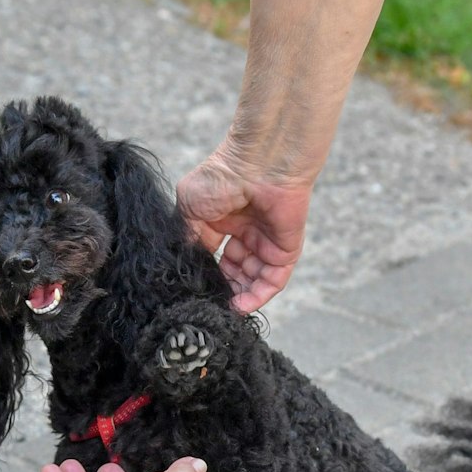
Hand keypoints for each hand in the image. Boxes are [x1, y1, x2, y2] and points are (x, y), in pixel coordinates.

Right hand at [177, 146, 313, 313]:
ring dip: (238, 295)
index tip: (194, 289)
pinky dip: (258, 296)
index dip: (204, 273)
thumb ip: (188, 238)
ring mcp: (266, 242)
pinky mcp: (285, 250)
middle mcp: (246, 232)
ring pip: (253, 279)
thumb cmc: (224, 176)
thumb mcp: (189, 207)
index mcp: (224, 220)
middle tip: (209, 301)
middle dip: (222, 287)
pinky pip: (273, 281)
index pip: (214, 256)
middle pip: (234, 271)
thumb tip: (186, 266)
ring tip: (223, 307)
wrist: (260, 164)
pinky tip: (241, 306)